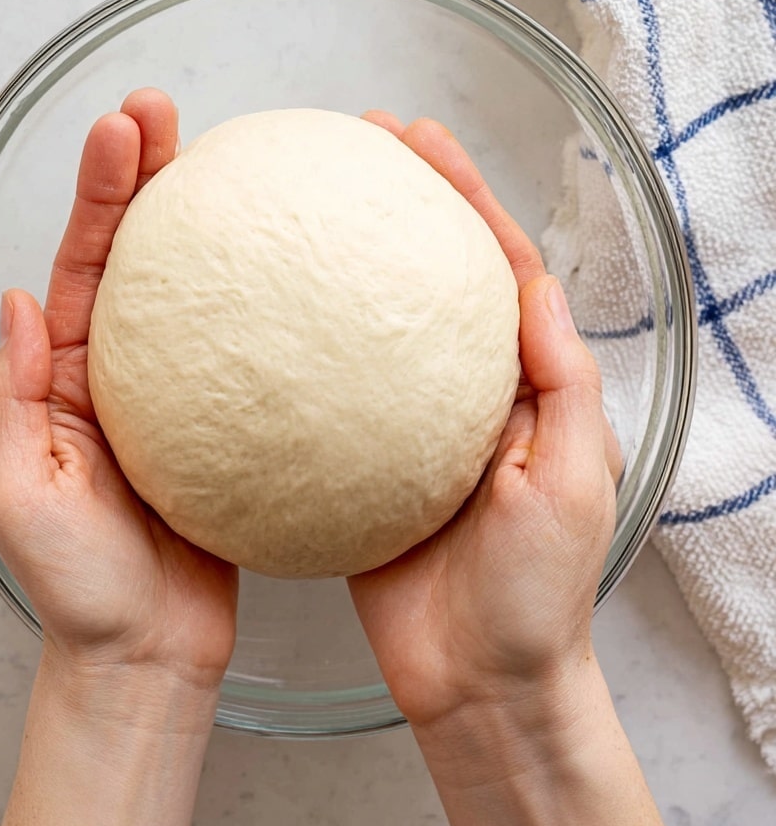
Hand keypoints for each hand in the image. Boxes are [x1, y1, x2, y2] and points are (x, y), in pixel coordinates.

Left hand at [0, 88, 237, 692]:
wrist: (147, 656)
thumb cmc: (82, 590)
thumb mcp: (24, 497)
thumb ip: (16, 398)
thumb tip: (18, 301)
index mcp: (69, 378)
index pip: (85, 264)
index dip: (102, 192)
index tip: (126, 128)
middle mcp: (124, 372)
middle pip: (140, 255)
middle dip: (150, 175)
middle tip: (171, 111)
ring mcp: (185, 397)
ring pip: (201, 295)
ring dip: (214, 226)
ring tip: (242, 160)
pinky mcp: (237, 429)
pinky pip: (256, 358)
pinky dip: (276, 311)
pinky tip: (312, 279)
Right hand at [348, 112, 620, 730]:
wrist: (479, 685)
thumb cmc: (536, 594)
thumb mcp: (572, 484)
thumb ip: (559, 384)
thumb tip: (534, 290)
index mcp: (523, 385)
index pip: (495, 268)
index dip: (461, 195)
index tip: (415, 139)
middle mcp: (462, 393)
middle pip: (427, 278)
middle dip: (397, 203)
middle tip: (349, 145)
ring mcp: (404, 428)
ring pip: (369, 328)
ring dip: (339, 266)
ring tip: (295, 209)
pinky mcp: (355, 468)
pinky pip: (323, 397)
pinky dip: (295, 355)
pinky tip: (253, 327)